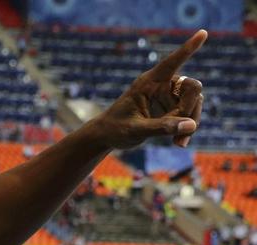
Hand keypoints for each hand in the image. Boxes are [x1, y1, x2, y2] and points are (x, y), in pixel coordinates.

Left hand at [93, 29, 206, 149]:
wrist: (107, 137)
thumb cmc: (115, 129)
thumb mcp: (136, 130)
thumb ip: (162, 127)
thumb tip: (191, 125)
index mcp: (148, 82)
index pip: (172, 62)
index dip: (188, 48)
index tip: (203, 33)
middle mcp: (161, 86)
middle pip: (192, 88)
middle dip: (191, 109)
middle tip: (181, 132)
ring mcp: (168, 97)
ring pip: (194, 103)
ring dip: (190, 123)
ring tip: (178, 143)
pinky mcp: (170, 110)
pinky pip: (189, 116)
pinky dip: (186, 129)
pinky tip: (179, 143)